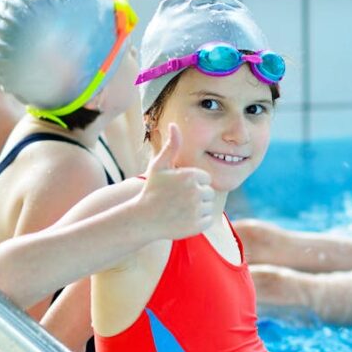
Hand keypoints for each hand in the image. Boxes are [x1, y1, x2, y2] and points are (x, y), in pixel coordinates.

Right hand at [139, 123, 214, 239]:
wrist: (143, 219)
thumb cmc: (152, 190)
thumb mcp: (159, 166)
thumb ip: (171, 146)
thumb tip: (174, 125)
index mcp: (191, 176)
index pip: (205, 179)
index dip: (193, 183)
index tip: (179, 188)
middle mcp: (196, 192)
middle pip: (208, 193)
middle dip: (196, 196)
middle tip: (178, 200)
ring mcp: (197, 210)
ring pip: (208, 206)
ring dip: (198, 208)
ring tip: (180, 209)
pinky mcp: (198, 225)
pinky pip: (207, 219)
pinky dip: (198, 221)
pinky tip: (183, 218)